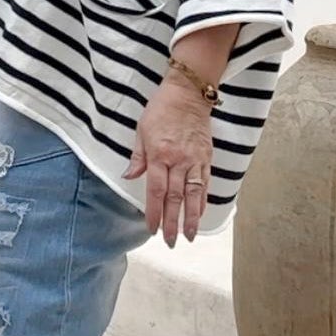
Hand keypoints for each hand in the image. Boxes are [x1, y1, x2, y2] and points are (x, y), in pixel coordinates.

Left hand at [125, 78, 212, 245]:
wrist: (188, 94)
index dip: (154, 211)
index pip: (156, 190)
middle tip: (171, 241)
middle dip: (172, 222)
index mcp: (159, 154)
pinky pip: (205, 183)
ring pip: (193, 194)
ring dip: (191, 217)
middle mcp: (178, 160)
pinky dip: (202, 201)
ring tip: (189, 236)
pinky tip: (199, 214)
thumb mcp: (141, 131)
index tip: (152, 228)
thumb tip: (129, 177)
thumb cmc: (161, 110)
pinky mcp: (206, 157)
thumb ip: (137, 157)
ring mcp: (195, 160)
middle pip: (175, 197)